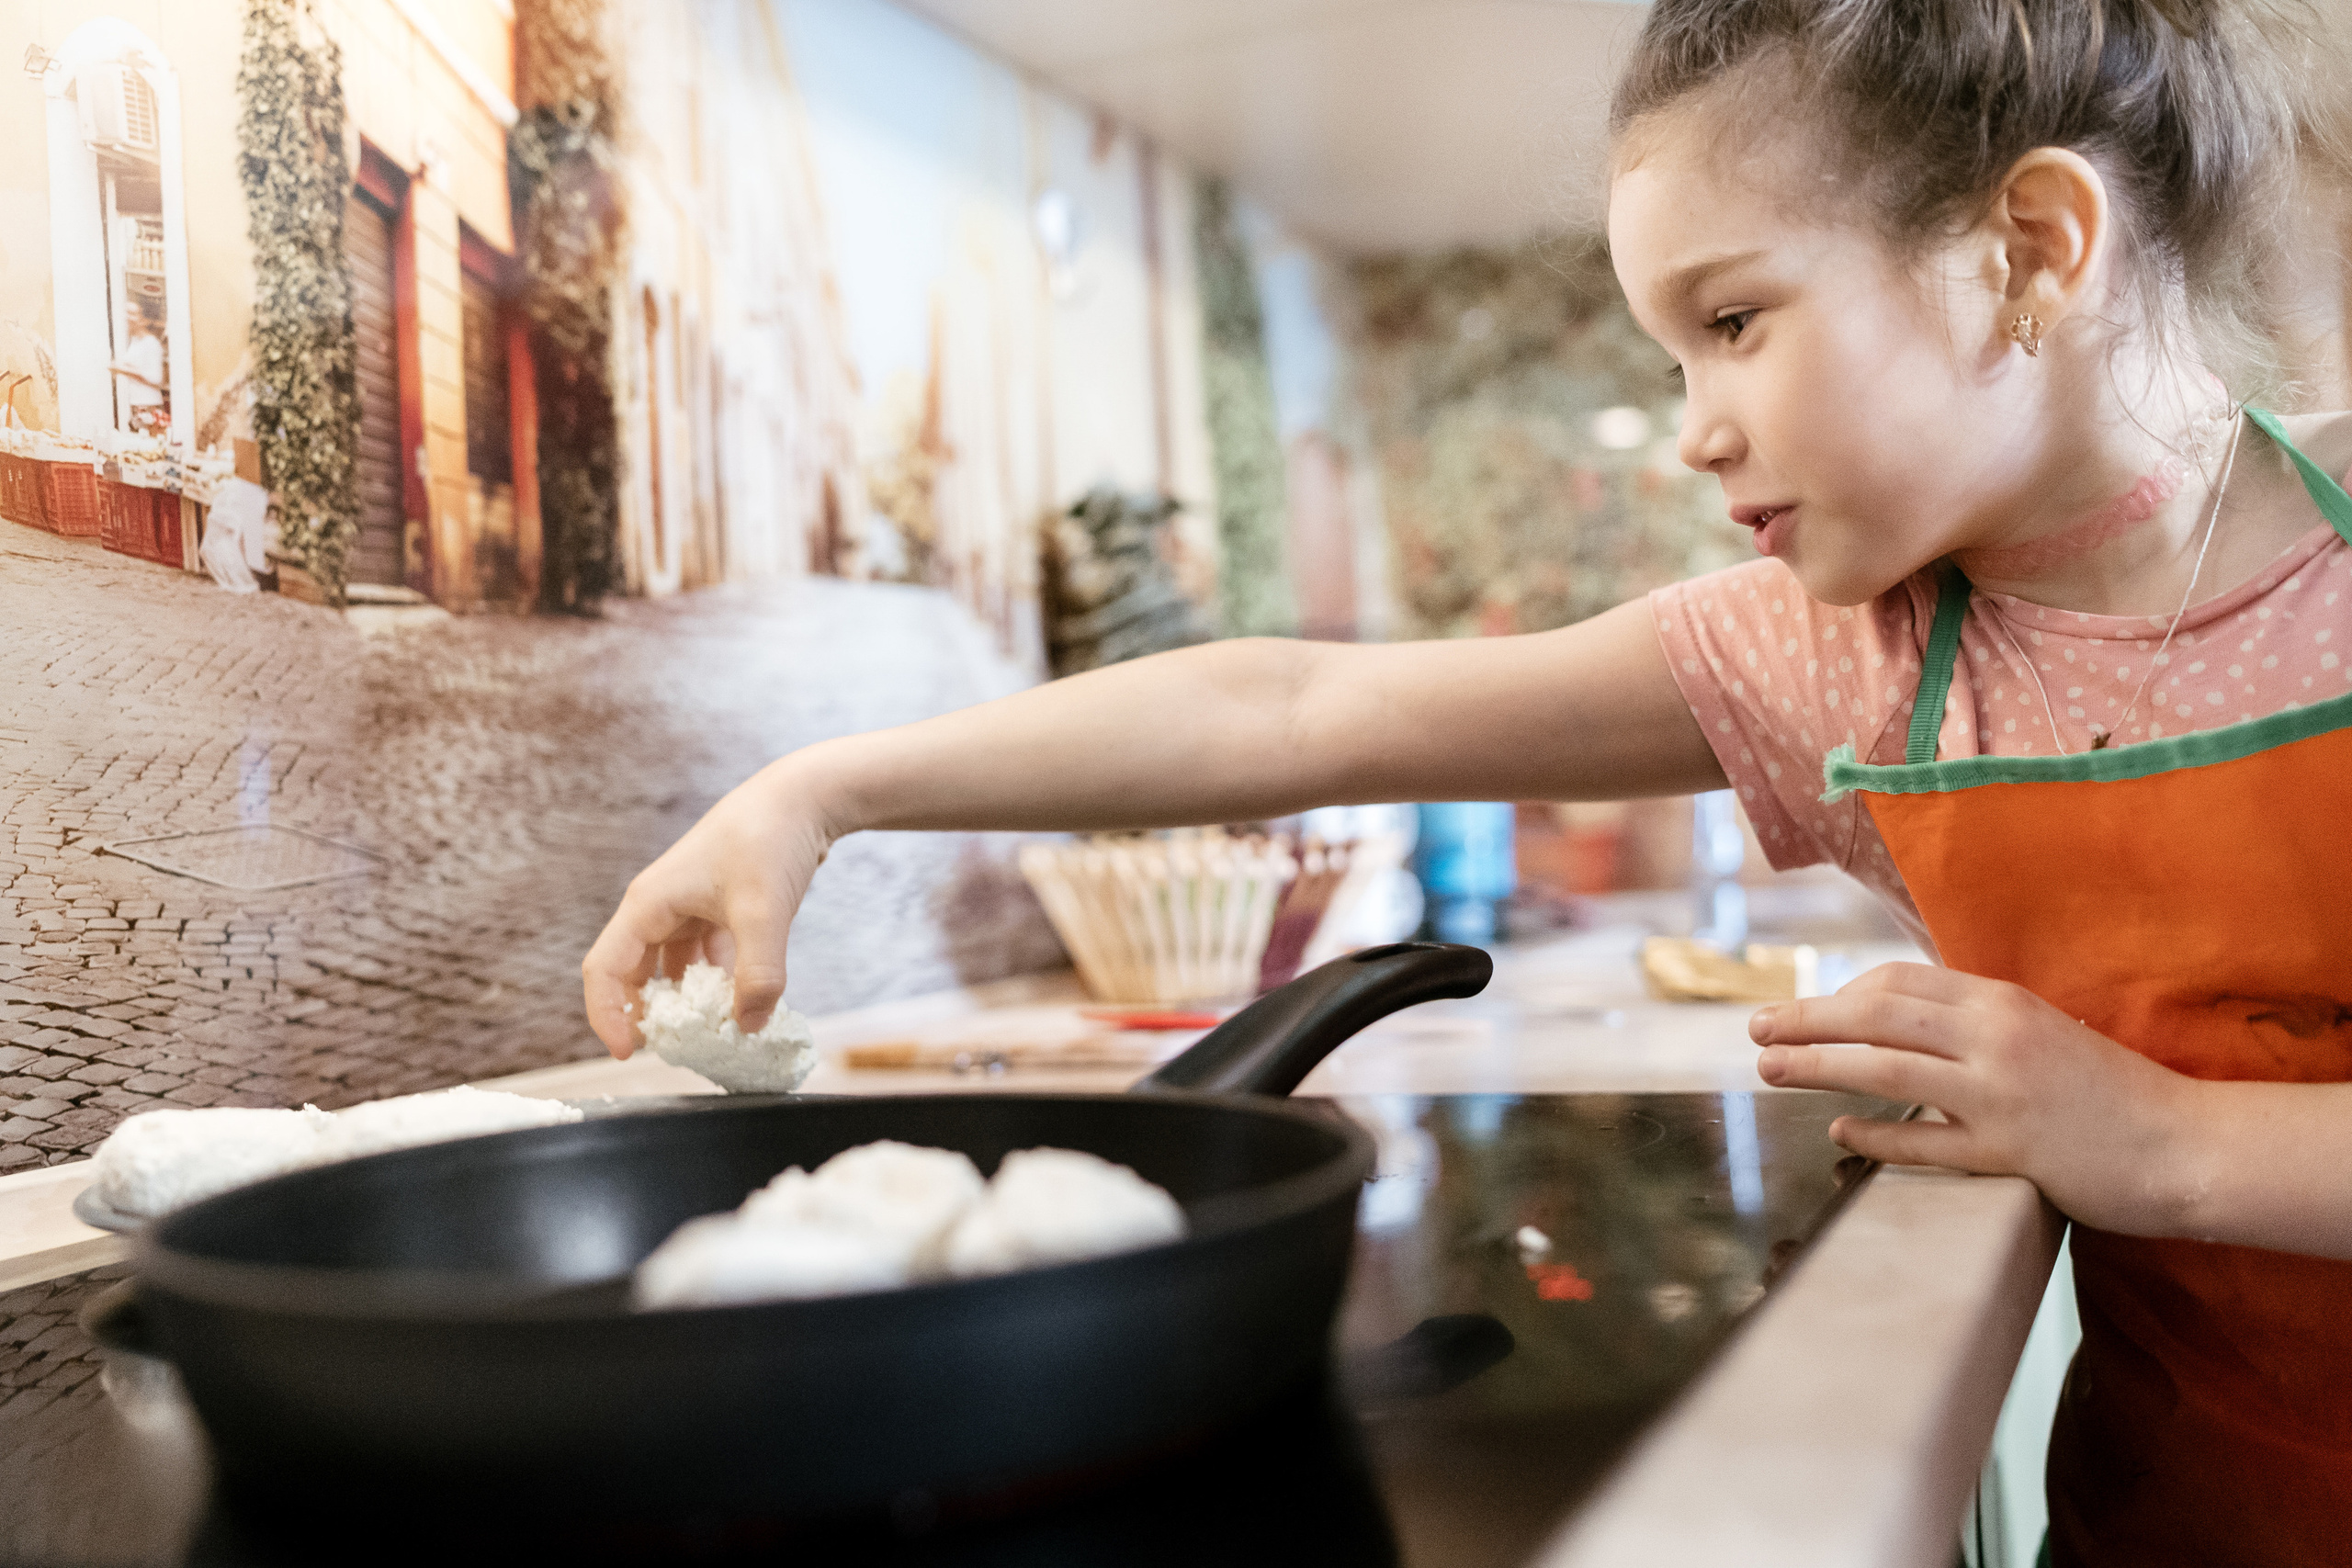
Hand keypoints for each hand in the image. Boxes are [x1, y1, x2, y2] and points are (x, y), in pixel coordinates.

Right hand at [581, 758, 838, 1056]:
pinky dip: (717, 983)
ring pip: (672, 967)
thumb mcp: (764, 912)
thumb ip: (757, 975)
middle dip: (649, 1014)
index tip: (627, 1052)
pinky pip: (705, 957)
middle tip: (675, 1051)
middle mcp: (660, 905)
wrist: (803, 797)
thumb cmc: (769, 840)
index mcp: (649, 903)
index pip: (604, 969)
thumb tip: (748, 1027)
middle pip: (634, 973)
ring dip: (687, 1001)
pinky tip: (741, 1004)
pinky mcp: (719, 908)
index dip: (607, 1014)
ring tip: (710, 1035)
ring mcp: (689, 906)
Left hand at [1749, 963, 2195, 1236]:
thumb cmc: (2110, 1091)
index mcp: (2002, 1002)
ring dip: (1817, 1064)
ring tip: (1769, 1069)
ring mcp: (2000, 1094)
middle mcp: (1995, 1037)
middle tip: (1756, 1028)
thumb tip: (1905, 1021)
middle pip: (1876, 1013)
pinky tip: (1837, 1130)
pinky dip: (1873, 1134)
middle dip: (1807, 1017)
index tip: (1809, 1011)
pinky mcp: (2010, 1151)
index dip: (1842, 993)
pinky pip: (1922, 1141)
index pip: (1899, 981)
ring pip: (1885, 1068)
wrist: (2187, 1144)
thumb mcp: (2042, 1033)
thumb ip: (1978, 1025)